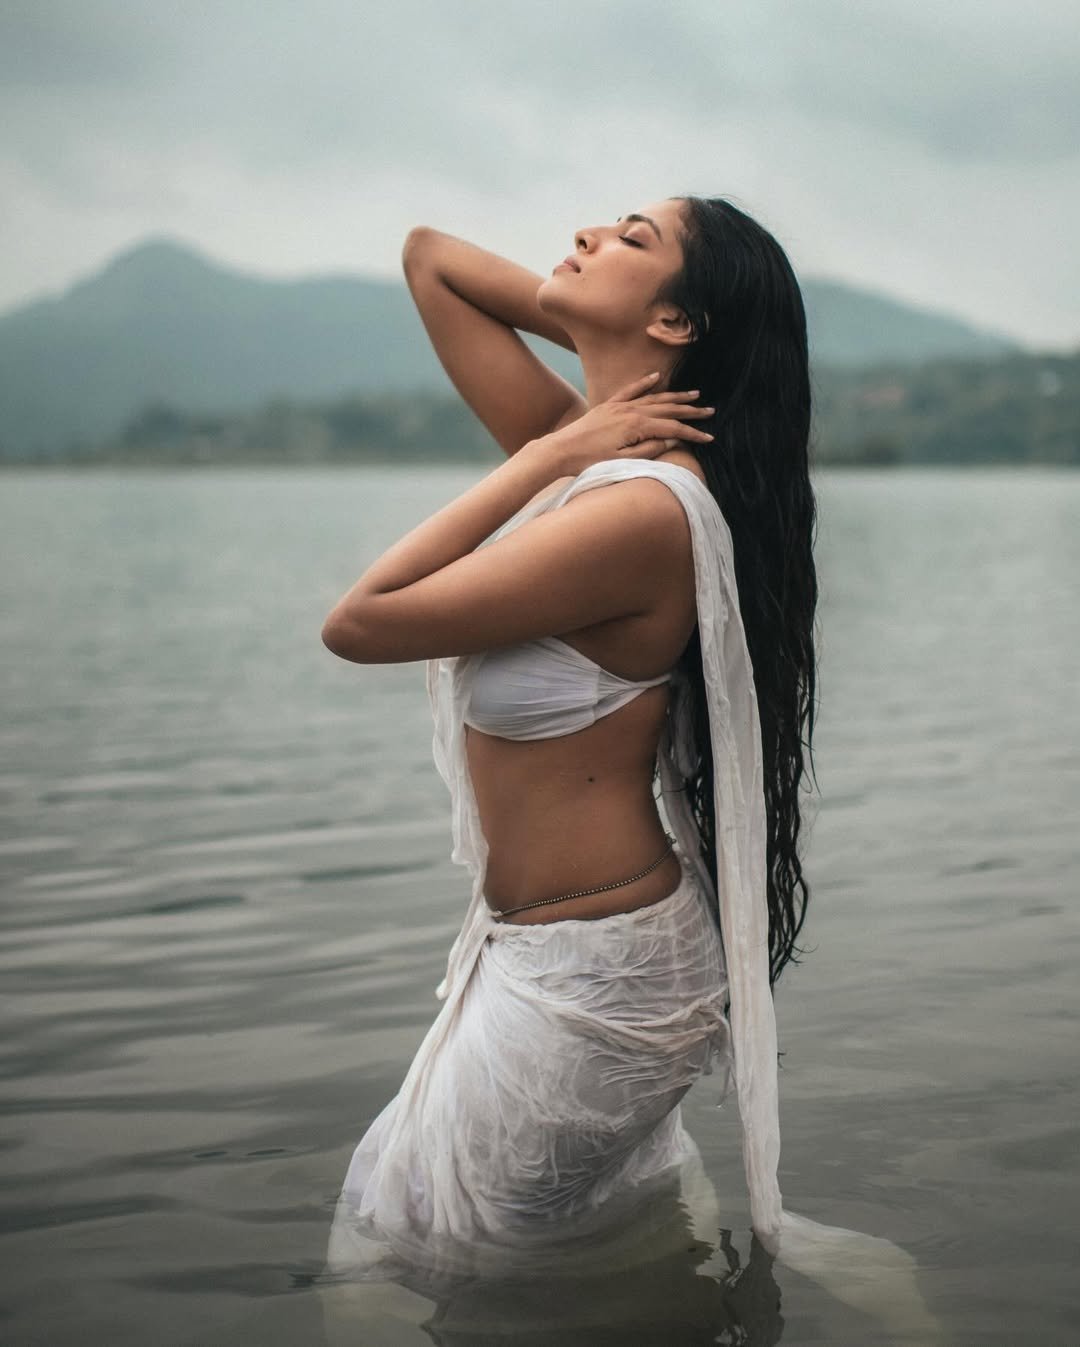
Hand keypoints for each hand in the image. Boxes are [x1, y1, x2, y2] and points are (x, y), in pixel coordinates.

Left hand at [528, 372, 714, 478]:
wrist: (559, 450)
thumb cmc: (589, 461)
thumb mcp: (622, 461)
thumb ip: (648, 449)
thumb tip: (670, 439)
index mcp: (636, 426)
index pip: (672, 428)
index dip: (692, 433)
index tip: (709, 437)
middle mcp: (630, 411)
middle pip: (667, 409)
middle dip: (690, 411)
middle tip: (709, 411)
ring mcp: (619, 406)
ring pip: (654, 398)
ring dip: (675, 396)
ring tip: (693, 395)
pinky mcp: (608, 405)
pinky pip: (631, 390)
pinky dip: (645, 383)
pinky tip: (657, 377)